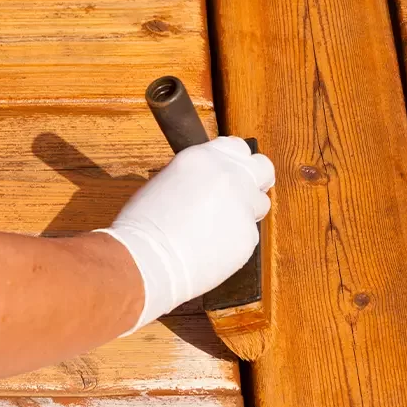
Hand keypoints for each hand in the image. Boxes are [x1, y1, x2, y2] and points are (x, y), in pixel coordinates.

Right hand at [98, 136, 274, 332]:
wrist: (146, 260)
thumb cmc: (143, 226)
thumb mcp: (165, 183)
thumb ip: (196, 178)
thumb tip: (208, 186)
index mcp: (203, 157)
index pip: (237, 147)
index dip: (236, 162)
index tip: (233, 173)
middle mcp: (228, 175)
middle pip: (262, 167)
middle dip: (256, 179)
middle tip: (243, 195)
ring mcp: (241, 205)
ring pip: (260, 203)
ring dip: (246, 212)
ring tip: (220, 227)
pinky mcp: (247, 236)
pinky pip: (249, 235)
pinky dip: (235, 241)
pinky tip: (212, 247)